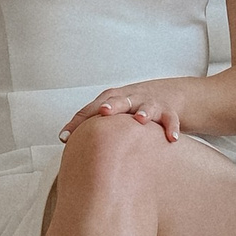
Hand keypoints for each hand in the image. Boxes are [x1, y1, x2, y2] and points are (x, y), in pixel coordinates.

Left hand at [60, 81, 183, 144]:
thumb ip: (90, 124)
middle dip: (112, 105)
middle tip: (104, 112)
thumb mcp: (112, 111)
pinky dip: (172, 127)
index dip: (79, 121)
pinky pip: (170, 119)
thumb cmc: (132, 106)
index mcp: (113, 99)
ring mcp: (151, 103)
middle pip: (120, 99)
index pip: (93, 108)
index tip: (66, 137)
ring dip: (144, 111)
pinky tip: (171, 138)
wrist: (169, 95)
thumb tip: (63, 140)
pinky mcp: (169, 111)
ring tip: (141, 120)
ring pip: (148, 106)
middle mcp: (131, 98)